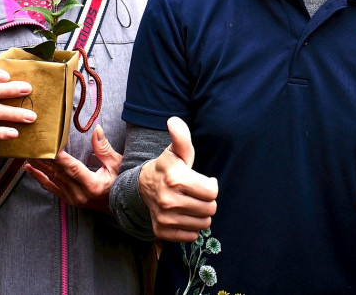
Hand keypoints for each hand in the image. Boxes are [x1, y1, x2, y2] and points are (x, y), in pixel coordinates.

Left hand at [25, 125, 120, 211]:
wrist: (119, 205)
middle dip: (45, 158)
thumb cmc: (120, 182)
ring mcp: (72, 198)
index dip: (61, 159)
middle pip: (59, 173)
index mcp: (92, 185)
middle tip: (34, 145)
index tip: (50, 148)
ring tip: (27, 153)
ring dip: (39, 166)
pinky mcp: (68, 199)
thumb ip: (104, 148)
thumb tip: (96, 129)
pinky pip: (50, 187)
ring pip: (52, 179)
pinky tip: (29, 169)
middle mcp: (80, 194)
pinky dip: (39, 177)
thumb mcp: (116, 164)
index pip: (73, 169)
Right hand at [138, 116, 217, 241]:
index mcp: (176, 178)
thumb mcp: (176, 151)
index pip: (212, 192)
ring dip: (201, 214)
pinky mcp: (161, 232)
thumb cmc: (167, 167)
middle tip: (198, 194)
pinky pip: (191, 236)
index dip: (211, 186)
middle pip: (210, 209)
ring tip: (192, 203)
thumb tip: (174, 120)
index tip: (204, 181)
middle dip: (208, 201)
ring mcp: (164, 218)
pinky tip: (185, 215)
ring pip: (203, 224)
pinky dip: (192, 227)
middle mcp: (169, 200)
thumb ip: (181, 137)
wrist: (143, 187)